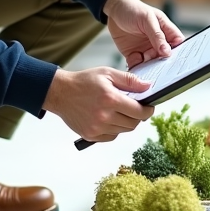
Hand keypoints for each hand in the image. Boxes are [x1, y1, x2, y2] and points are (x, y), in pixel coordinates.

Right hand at [41, 66, 155, 141]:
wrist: (61, 93)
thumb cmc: (83, 81)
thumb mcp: (107, 73)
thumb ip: (129, 80)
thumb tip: (148, 86)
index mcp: (110, 99)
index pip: (139, 112)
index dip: (148, 110)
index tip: (148, 107)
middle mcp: (104, 116)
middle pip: (133, 124)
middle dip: (138, 117)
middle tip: (134, 108)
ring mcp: (97, 128)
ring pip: (123, 131)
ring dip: (125, 122)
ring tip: (118, 111)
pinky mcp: (90, 135)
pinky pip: (111, 137)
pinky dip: (114, 129)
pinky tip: (108, 118)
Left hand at [103, 0, 185, 68]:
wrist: (114, 10)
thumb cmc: (133, 9)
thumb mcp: (147, 19)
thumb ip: (157, 35)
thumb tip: (167, 51)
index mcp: (166, 31)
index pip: (178, 44)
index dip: (178, 53)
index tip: (173, 60)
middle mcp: (158, 42)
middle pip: (165, 58)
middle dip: (163, 64)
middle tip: (158, 68)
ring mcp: (146, 49)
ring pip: (152, 64)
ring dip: (149, 67)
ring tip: (145, 67)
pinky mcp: (134, 55)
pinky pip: (138, 65)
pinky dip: (137, 68)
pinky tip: (134, 64)